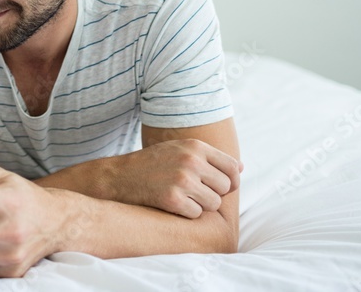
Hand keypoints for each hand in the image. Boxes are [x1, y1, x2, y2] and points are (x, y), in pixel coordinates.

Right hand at [114, 139, 241, 217]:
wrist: (120, 176)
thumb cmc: (153, 163)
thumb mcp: (179, 149)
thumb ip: (209, 157)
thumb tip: (241, 168)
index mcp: (195, 146)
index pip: (232, 167)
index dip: (231, 180)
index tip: (220, 186)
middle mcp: (191, 161)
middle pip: (225, 187)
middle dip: (213, 193)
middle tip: (194, 192)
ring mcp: (182, 180)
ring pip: (213, 203)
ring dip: (201, 205)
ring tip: (182, 196)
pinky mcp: (173, 199)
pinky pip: (197, 214)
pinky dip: (187, 213)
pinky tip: (172, 204)